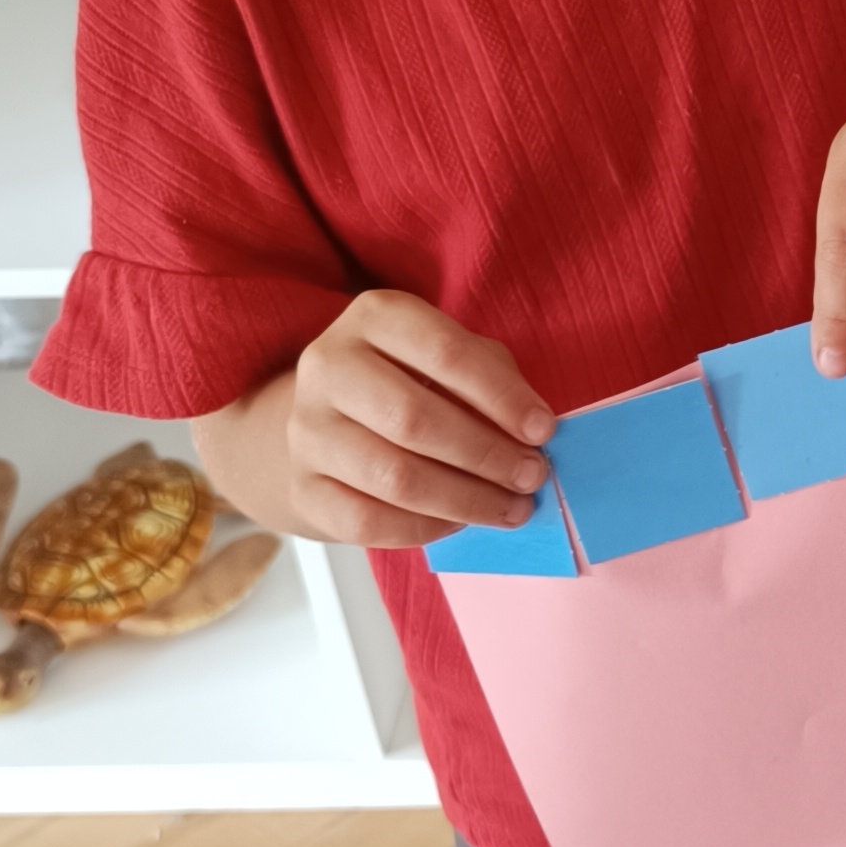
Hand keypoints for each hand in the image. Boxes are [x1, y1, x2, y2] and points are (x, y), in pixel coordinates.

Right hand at [217, 291, 552, 544]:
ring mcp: (307, 430)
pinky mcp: (302, 487)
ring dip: (466, 500)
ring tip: (511, 508)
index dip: (501, 396)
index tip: (543, 431)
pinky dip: (424, 529)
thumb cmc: (408, 381)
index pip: (444, 352)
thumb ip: (491, 378)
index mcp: (374, 317)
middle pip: (414, 419)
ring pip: (392, 477)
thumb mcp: (449, 357)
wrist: (325, 421)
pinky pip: (367, 521)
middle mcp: (329, 366)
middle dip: (486, 455)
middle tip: (531, 477)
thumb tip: (532, 431)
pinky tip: (459, 523)